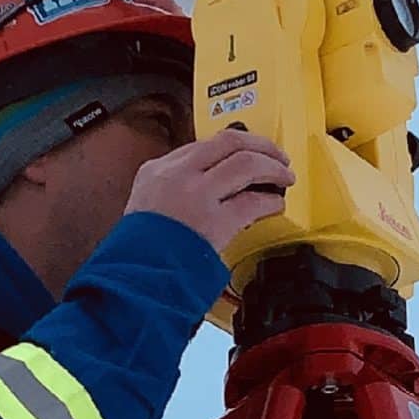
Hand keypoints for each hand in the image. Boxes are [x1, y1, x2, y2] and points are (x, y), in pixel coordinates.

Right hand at [125, 129, 293, 252]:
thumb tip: (204, 185)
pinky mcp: (216, 222)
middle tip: (276, 155)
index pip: (204, 144)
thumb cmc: (137, 250)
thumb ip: (170, 189)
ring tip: (284, 176)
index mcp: (157, 170)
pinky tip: (275, 204)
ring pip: (247, 163)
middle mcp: (178, 175)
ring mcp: (198, 196)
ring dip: (273, 167)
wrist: (133, 276)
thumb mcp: (143, 206)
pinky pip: (253, 202)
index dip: (234, 146)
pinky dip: (271, 201)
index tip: (246, 152)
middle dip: (261, 145)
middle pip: (230, 142)